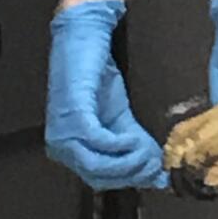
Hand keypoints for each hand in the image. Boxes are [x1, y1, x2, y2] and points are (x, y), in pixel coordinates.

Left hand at [46, 0, 169, 190]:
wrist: (84, 39)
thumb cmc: (96, 73)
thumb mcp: (118, 115)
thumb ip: (132, 141)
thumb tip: (155, 167)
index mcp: (68, 149)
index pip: (99, 179)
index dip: (130, 179)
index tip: (156, 176)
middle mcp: (59, 147)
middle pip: (100, 177)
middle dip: (132, 173)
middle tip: (158, 165)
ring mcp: (64, 134)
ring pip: (98, 166)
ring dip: (129, 162)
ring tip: (150, 152)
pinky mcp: (73, 117)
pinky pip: (99, 143)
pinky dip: (120, 145)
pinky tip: (136, 139)